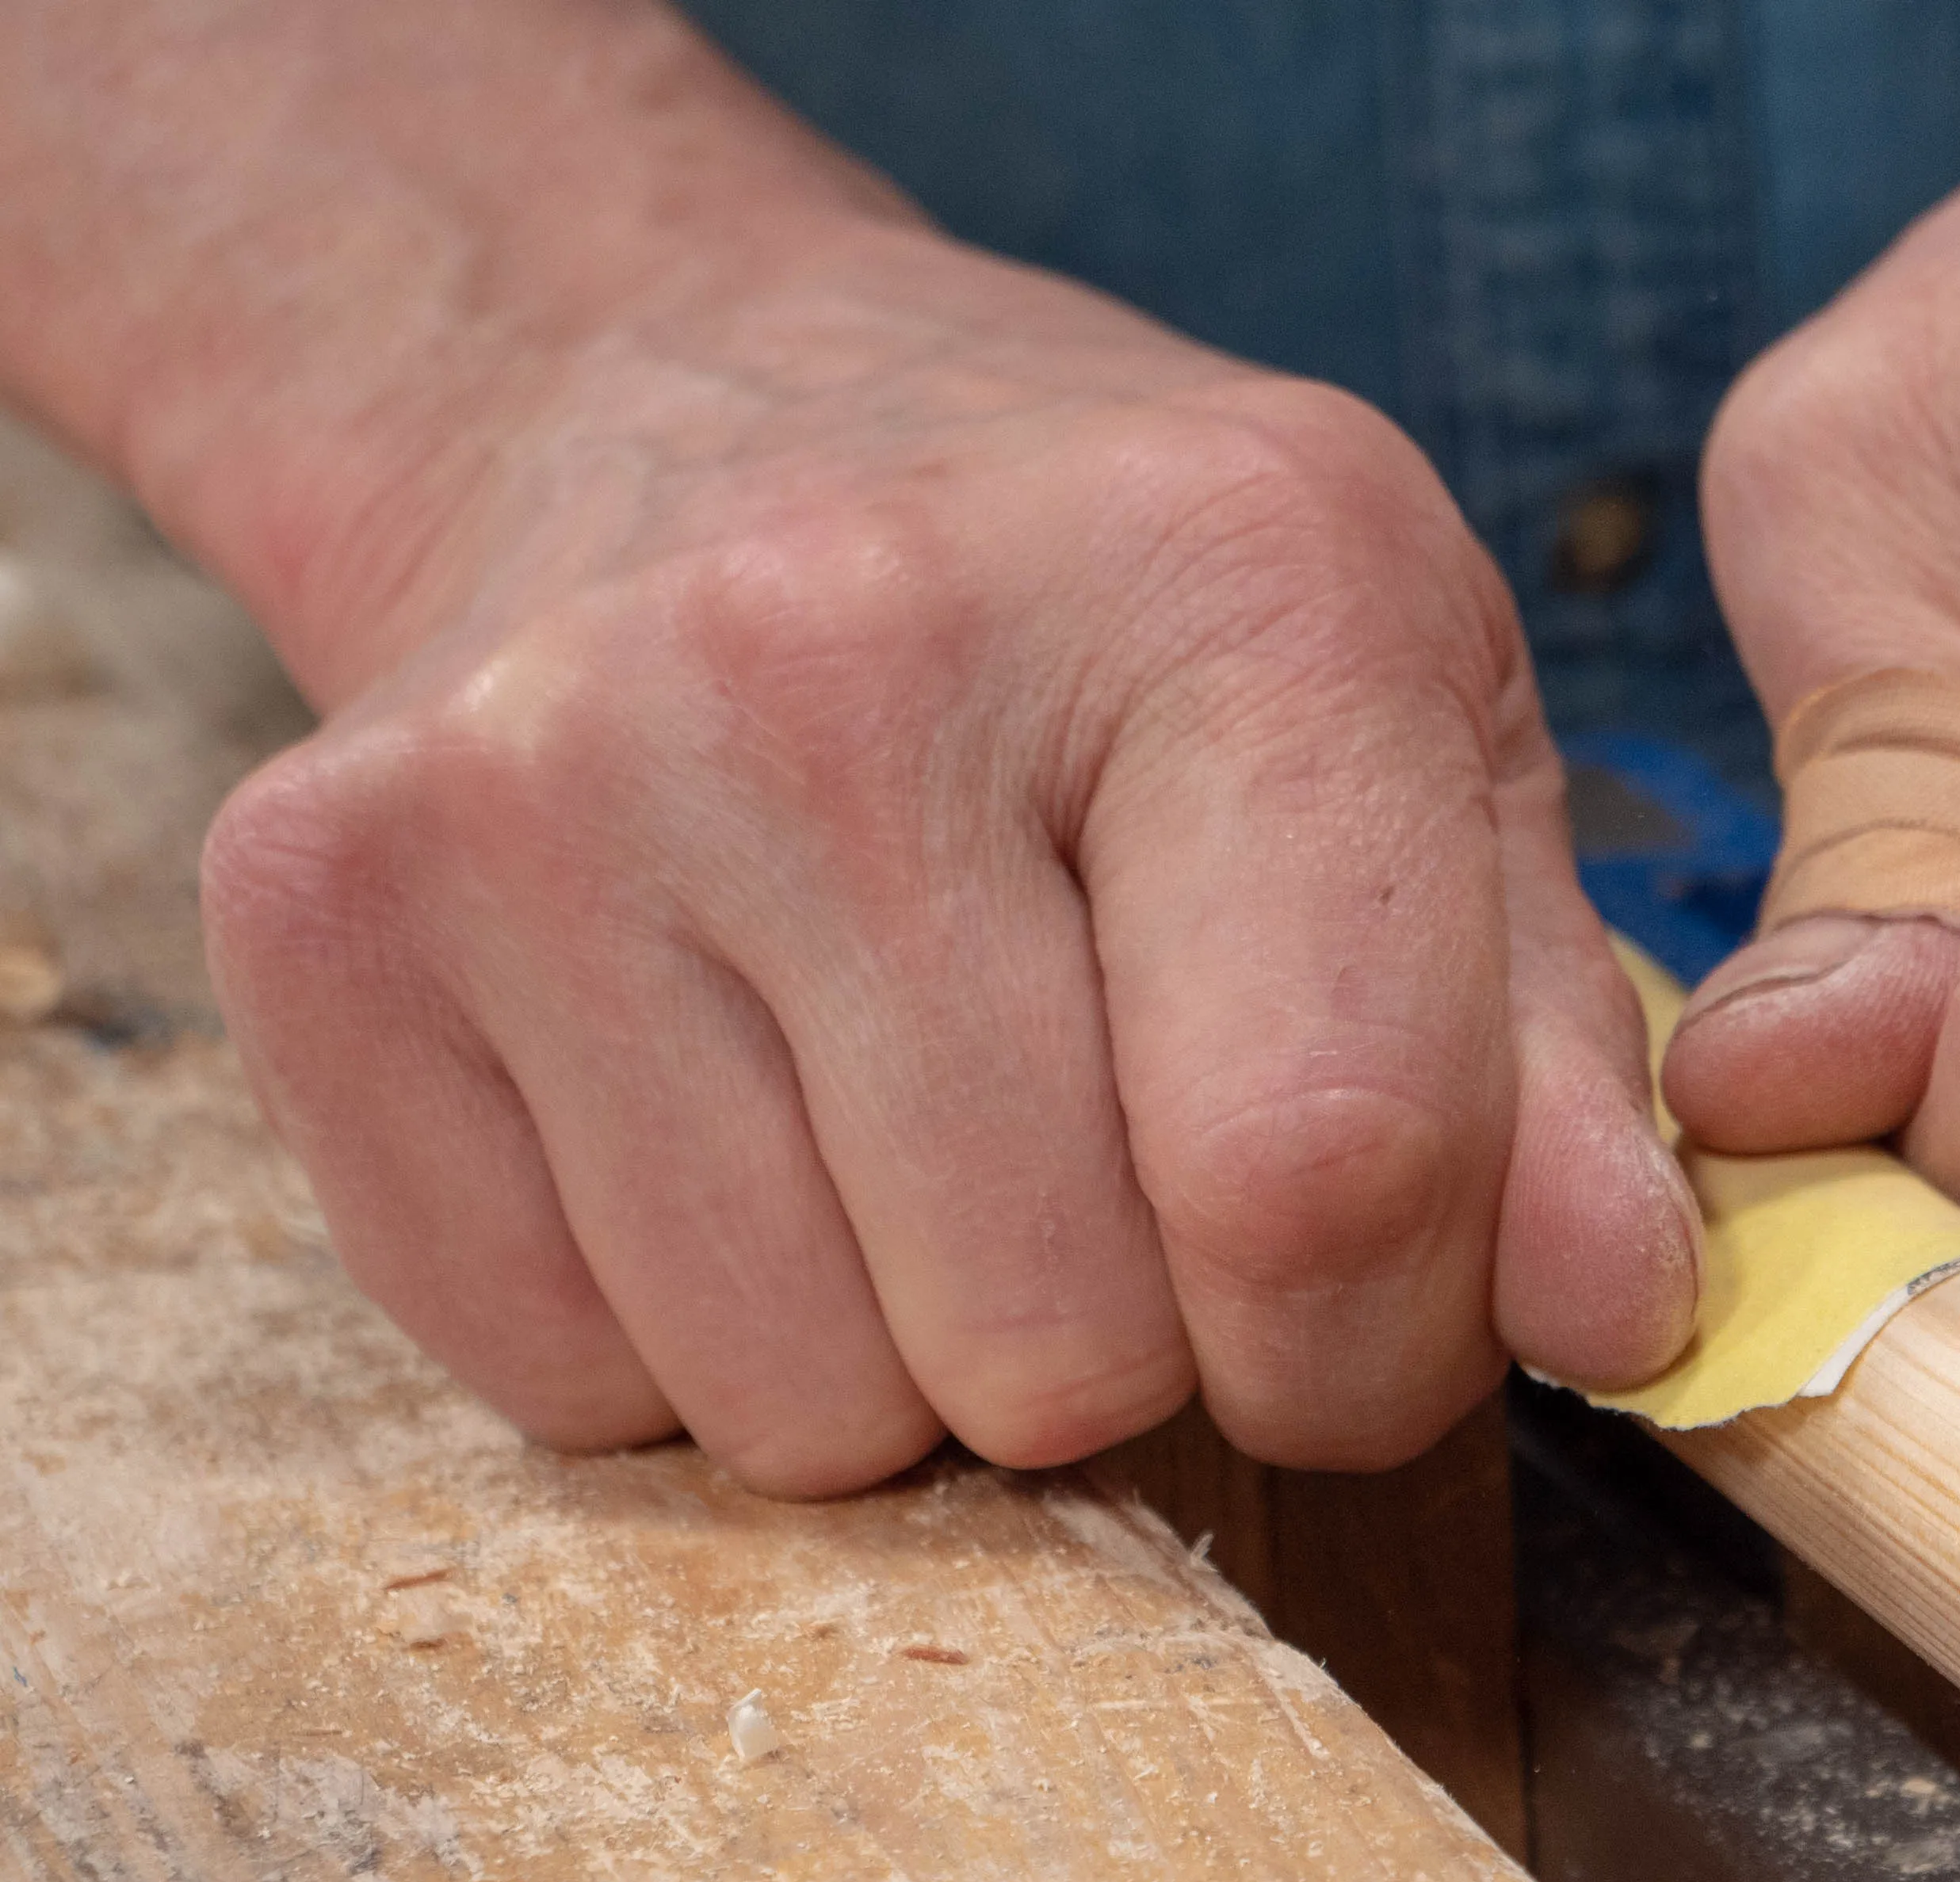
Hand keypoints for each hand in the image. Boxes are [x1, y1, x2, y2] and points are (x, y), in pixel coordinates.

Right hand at [198, 227, 1693, 1493]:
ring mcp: (552, 783)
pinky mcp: (329, 909)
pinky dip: (687, 1333)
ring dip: (914, 1355)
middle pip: (1066, 1344)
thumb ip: (1553, 1051)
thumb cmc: (1109, 605)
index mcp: (1219, 585)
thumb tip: (1627, 1324)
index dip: (1378, 1349)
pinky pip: (570, 1381)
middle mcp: (851, 657)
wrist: (669, 391)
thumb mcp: (1419, 731)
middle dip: (1146, 1346)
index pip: (1323, 1169)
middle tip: (1112, 1159)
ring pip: (811, 1409)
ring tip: (921, 1118)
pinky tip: (733, 1112)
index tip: (1356, 1310)